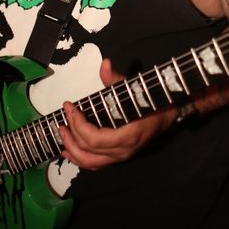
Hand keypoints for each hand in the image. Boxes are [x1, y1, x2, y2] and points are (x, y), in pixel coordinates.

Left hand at [59, 58, 177, 169]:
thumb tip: (104, 64)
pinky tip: (68, 150)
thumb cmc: (149, 103)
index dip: (77, 124)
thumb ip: (116, 79)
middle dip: (71, 134)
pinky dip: (79, 159)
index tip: (69, 107)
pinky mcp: (117, 158)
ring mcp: (120, 157)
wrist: (166, 117)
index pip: (93, 138)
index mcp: (126, 136)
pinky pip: (95, 164)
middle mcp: (122, 151)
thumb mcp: (133, 89)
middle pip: (88, 150)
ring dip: (72, 149)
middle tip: (63, 119)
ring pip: (89, 162)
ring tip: (62, 134)